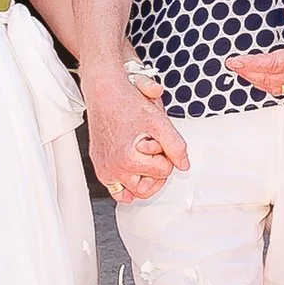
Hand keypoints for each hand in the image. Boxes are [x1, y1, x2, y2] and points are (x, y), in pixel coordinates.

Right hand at [82, 73, 189, 202]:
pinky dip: (127, 186)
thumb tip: (183, 164)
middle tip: (153, 151)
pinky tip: (134, 174)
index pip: (164, 171)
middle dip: (156, 169)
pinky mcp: (100, 168)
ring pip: (134, 192)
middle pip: (149, 186)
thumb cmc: (127, 102)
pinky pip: (117, 191)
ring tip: (144, 159)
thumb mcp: (159, 121)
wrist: (104, 92)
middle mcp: (114, 168)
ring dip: (144, 178)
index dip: (164, 154)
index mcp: (128, 159)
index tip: (155, 140)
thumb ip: (176, 146)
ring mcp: (105, 170)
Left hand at [225, 0, 283, 97]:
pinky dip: (268, 85)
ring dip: (256, 81)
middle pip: (271, 79)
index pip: (274, 64)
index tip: (234, 60)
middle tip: (232, 64)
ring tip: (241, 70)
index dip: (252, 64)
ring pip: (276, 88)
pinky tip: (258, 76)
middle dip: (248, 73)